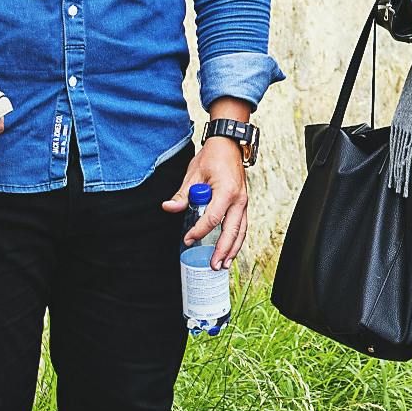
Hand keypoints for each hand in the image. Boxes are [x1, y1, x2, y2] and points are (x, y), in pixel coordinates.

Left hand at [166, 118, 251, 264]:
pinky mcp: (243, 205)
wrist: (229, 145)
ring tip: (223, 265)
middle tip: (213, 265)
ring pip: (240, 232)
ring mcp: (243, 203)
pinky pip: (242, 226)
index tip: (187, 239)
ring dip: (232, 250)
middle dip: (222, 250)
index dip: (199, 231)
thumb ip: (182, 195)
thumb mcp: (193, 174)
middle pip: (231, 231)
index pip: (213, 218)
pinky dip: (236, 241)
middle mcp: (239, 199)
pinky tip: (230, 252)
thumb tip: (168, 208)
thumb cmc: (212, 157)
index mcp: (226, 191)